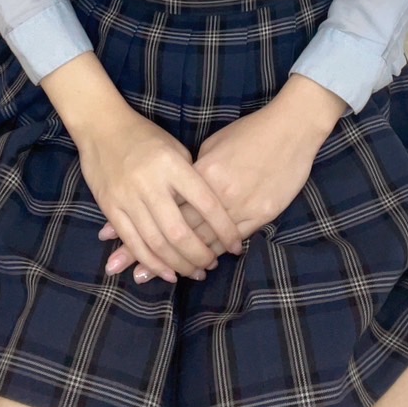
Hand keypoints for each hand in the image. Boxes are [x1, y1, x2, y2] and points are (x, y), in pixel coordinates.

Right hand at [77, 104, 244, 281]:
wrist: (101, 125)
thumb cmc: (145, 136)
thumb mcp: (175, 148)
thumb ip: (191, 178)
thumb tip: (210, 211)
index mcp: (173, 165)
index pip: (206, 204)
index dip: (224, 229)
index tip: (235, 245)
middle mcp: (151, 184)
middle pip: (180, 232)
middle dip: (200, 255)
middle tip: (213, 265)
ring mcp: (128, 197)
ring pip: (157, 243)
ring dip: (179, 264)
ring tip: (195, 273)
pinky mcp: (110, 208)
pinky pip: (133, 243)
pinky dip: (151, 262)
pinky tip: (168, 273)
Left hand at [97, 101, 323, 280]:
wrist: (290, 128)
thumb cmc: (249, 133)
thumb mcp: (213, 146)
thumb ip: (191, 171)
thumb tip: (172, 190)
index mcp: (199, 173)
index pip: (164, 206)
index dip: (142, 226)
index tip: (117, 245)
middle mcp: (215, 193)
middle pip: (179, 229)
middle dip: (155, 254)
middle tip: (134, 274)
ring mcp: (239, 206)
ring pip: (205, 241)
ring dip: (184, 261)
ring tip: (162, 277)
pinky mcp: (259, 214)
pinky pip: (231, 239)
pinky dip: (215, 252)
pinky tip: (203, 264)